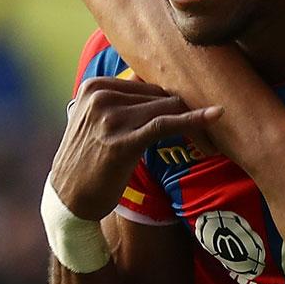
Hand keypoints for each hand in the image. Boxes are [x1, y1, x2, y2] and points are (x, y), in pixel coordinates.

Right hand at [50, 77, 220, 219]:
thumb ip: (120, 101)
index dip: (172, 101)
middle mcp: (101, 97)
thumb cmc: (88, 161)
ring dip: (193, 123)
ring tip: (207, 143)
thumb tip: (157, 85)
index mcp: (95, 86)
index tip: (193, 115)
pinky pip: (166, 124)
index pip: (148, 84)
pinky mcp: (123, 141)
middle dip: (184, 112)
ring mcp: (111, 118)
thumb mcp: (95, 121)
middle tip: (205, 133)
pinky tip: (215, 116)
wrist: (69, 199)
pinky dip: (194, 120)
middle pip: (161, 95)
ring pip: (168, 107)